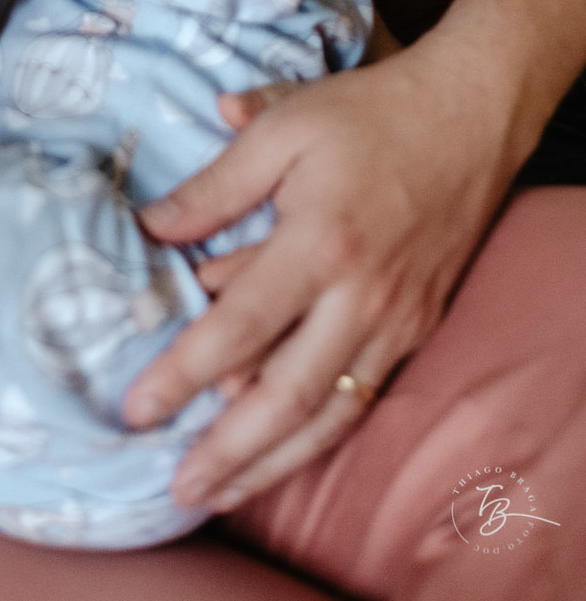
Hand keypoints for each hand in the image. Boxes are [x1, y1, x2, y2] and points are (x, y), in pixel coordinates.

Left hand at [124, 44, 519, 511]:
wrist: (468, 117)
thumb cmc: (367, 115)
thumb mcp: (281, 128)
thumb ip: (215, 186)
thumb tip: (152, 229)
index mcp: (319, 243)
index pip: (239, 327)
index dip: (184, 373)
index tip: (138, 408)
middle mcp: (361, 297)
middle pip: (288, 396)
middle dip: (230, 451)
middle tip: (179, 488)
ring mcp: (395, 321)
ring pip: (331, 415)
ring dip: (274, 461)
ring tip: (220, 490)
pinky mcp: (416, 328)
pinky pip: (363, 397)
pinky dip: (319, 433)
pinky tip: (281, 450)